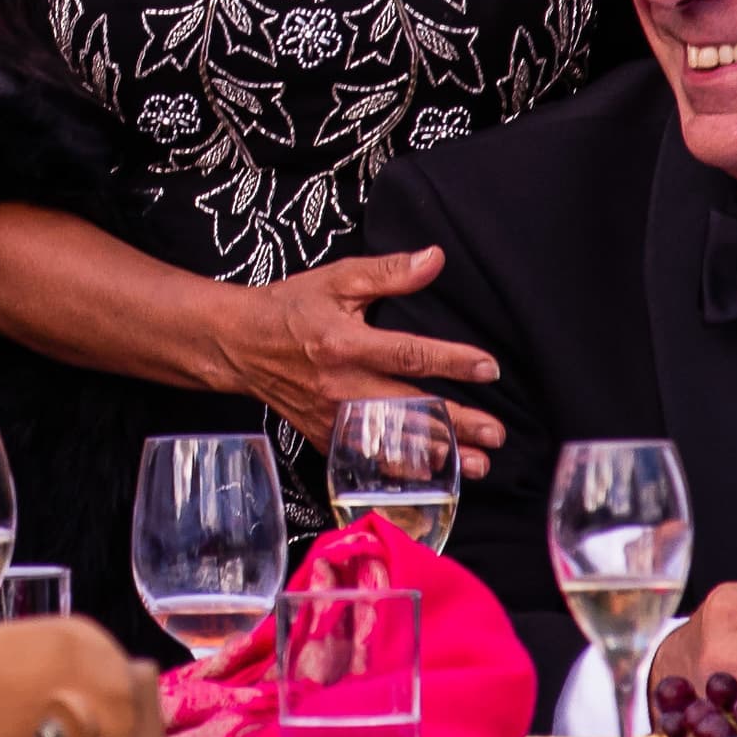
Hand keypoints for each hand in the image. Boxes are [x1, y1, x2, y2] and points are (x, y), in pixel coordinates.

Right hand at [215, 248, 508, 471]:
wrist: (240, 345)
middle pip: (408, 408)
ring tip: (479, 464)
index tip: (489, 368)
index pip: (408, 354)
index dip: (451, 361)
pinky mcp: (325, 437)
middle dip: (457, 424)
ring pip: (393, 441)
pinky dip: (403, 471)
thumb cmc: (290, 308)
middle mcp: (339, 385)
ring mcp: (331, 417)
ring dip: (439, 455)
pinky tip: (434, 477)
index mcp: (343, 342)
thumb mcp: (336, 279)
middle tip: (497, 434)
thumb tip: (434, 259)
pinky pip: (369, 459)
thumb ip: (388, 272)